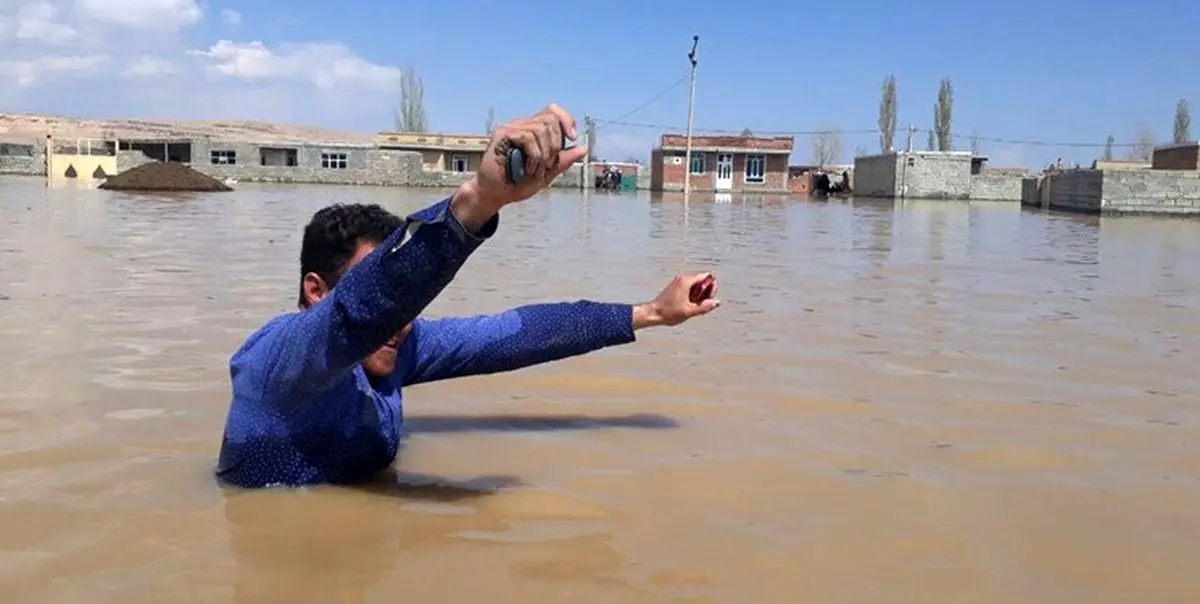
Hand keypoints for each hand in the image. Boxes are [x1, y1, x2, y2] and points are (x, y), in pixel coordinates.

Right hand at [466, 103, 588, 210]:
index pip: (553, 111)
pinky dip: (533, 157)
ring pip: (540, 129)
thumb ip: (563, 160)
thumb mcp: (548, 173)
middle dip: (555, 144)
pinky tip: (526, 169)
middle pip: (550, 118)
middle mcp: (522, 125)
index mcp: (533, 130)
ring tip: (534, 170)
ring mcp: (511, 128)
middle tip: (547, 165)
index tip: (572, 137)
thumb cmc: (517, 184)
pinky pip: (528, 138)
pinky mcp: (502, 134)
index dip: (566, 119)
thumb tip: (583, 148)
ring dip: (543, 155)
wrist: (496, 195)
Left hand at [633, 273, 720, 328]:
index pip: (706, 277)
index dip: (711, 287)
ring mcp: (679, 283)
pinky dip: (692, 297)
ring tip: (693, 308)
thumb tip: (716, 302)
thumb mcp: (689, 311)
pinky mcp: (676, 288)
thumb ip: (705, 306)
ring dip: (699, 297)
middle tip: (701, 306)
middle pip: (702, 282)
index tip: (708, 299)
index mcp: (686, 281)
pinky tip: (688, 307)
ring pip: (696, 286)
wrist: (653, 313)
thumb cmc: (668, 312)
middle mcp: (682, 279)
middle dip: (705, 293)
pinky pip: (690, 289)